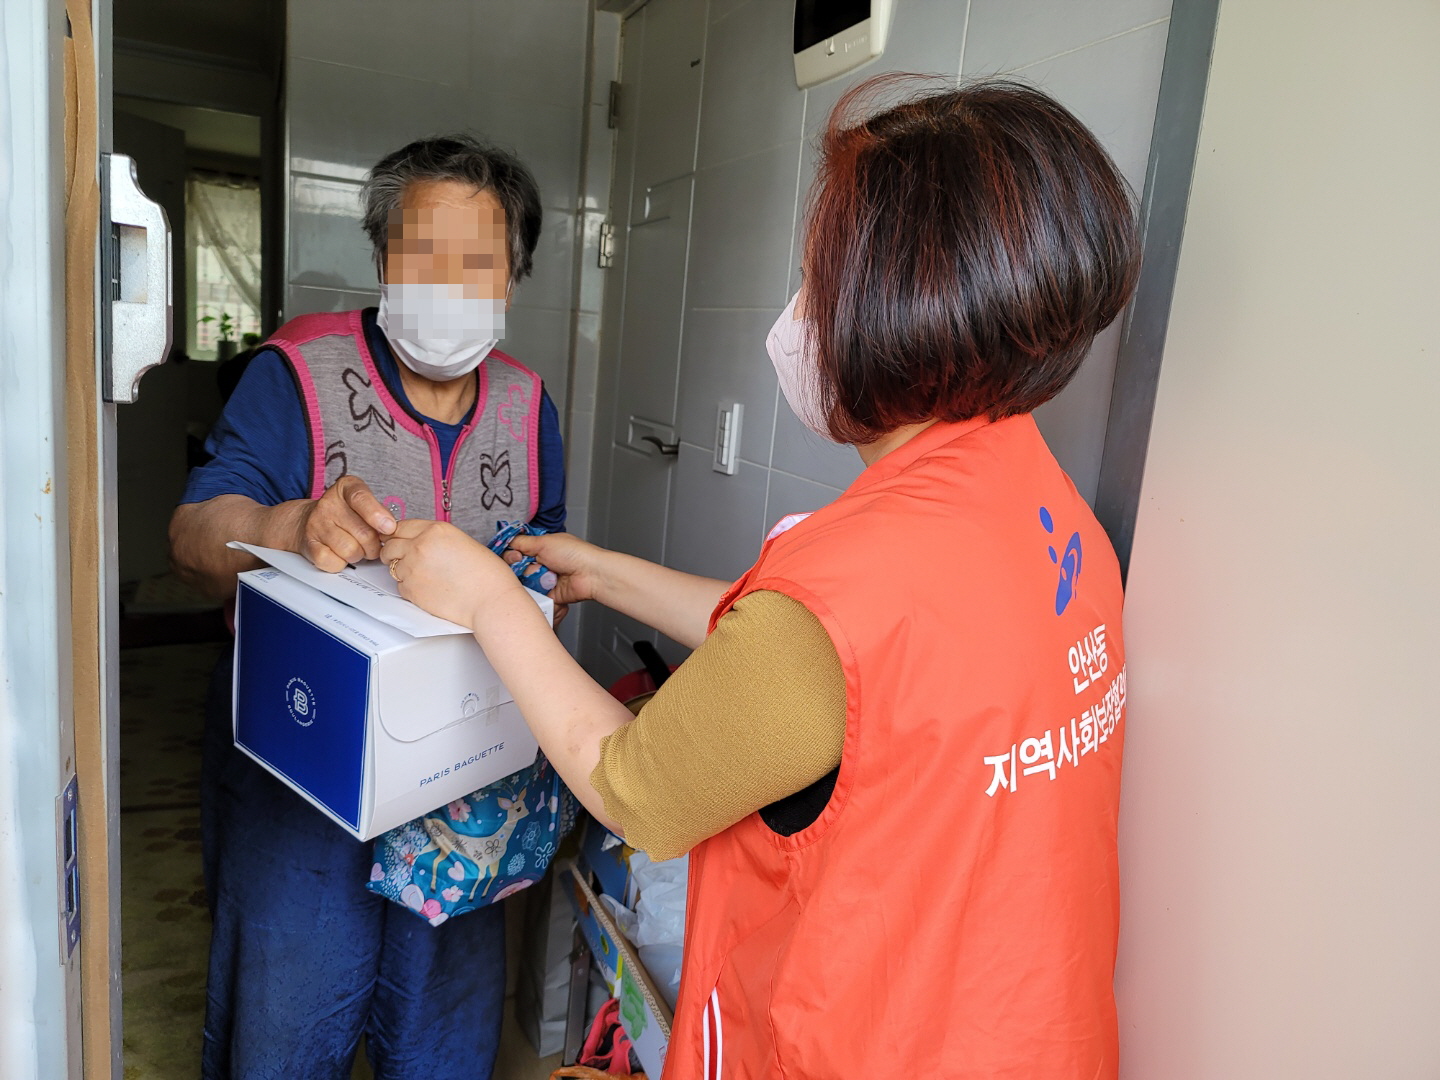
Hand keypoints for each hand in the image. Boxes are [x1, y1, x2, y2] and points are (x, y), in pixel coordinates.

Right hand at [293, 475, 396, 571]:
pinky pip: (334, 562)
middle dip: (374, 545)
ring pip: (350, 551)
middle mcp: (328, 504)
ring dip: (359, 555)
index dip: (377, 515)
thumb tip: (391, 530)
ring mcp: (316, 524)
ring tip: (356, 548)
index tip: (389, 528)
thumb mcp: (364, 504)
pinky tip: (341, 555)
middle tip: (372, 544)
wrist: (307, 520)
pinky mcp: (310, 545)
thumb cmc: (345, 514)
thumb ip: (380, 513)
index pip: (360, 498)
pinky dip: (342, 564)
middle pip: (363, 533)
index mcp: (345, 488)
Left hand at [382, 519, 518, 629]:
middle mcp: (420, 546)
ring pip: (392, 566)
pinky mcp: (411, 590)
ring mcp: (412, 568)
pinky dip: (409, 587)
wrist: (490, 601)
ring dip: (402, 570)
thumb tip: (421, 542)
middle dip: (394, 552)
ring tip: (425, 576)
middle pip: (389, 545)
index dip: (398, 534)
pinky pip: (400, 586)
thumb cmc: (486, 575)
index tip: (400, 540)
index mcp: (435, 530)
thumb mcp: (462, 542)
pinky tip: (429, 588)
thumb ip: (437, 539)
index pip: (400, 526)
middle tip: (406, 559)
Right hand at [505, 533, 606, 607]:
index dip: (512, 554)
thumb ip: (522, 542)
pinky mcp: (546, 594)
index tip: (515, 555)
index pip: (516, 551)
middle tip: (528, 564)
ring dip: (528, 578)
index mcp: (541, 548)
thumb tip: (508, 541)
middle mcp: (541, 563)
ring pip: (522, 582)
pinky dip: (533, 592)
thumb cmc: (574, 554)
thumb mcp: (544, 542)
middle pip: (516, 568)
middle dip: (518, 566)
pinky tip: (539, 586)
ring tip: (539, 576)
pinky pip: (531, 595)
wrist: (589, 574)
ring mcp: (543, 579)